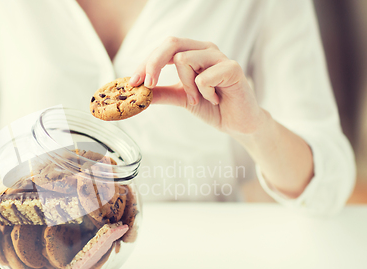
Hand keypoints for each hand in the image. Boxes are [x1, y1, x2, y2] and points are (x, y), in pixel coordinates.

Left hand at [129, 37, 268, 134]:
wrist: (237, 123)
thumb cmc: (212, 106)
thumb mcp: (180, 98)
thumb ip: (161, 93)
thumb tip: (136, 91)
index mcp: (192, 53)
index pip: (163, 48)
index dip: (146, 64)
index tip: (133, 82)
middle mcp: (205, 49)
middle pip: (171, 43)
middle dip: (154, 64)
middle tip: (148, 85)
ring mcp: (219, 57)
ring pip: (185, 59)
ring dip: (186, 86)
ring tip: (198, 99)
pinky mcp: (232, 68)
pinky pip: (204, 77)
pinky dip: (204, 93)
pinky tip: (215, 99)